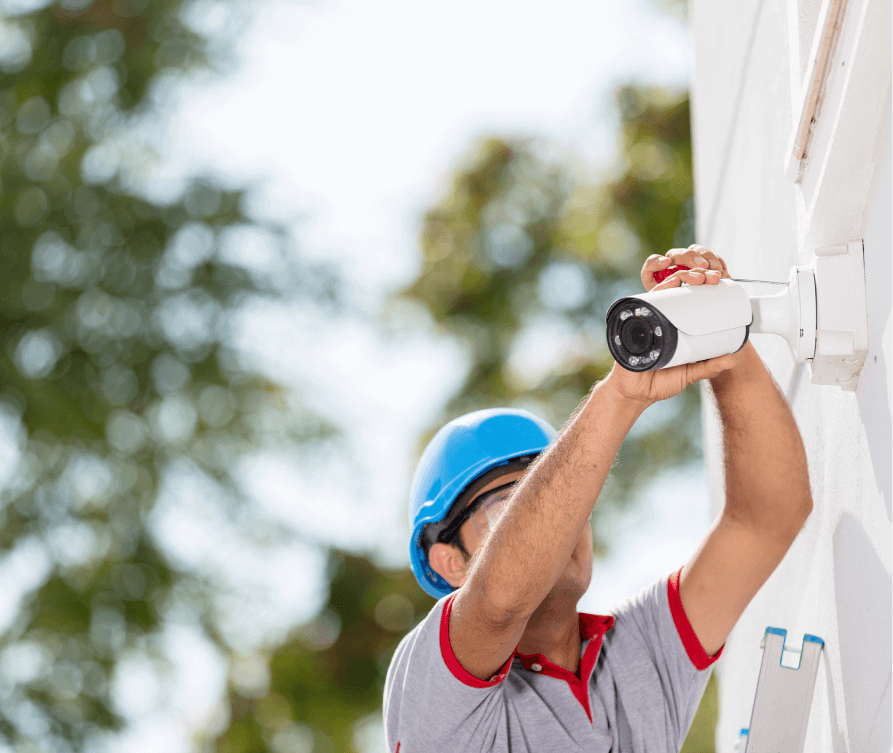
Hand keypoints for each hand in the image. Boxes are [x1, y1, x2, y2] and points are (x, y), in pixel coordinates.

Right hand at [606, 245, 736, 404]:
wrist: (635, 394)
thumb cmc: (660, 382)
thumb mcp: (690, 373)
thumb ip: (708, 367)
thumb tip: (732, 360)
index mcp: (676, 325)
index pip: (690, 297)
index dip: (703, 284)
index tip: (718, 280)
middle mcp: (662, 317)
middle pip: (678, 288)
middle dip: (695, 276)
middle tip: (710, 278)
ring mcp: (648, 318)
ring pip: (664, 291)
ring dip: (680, 278)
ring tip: (695, 278)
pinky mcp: (636, 323)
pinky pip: (645, 302)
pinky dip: (658, 291)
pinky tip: (671, 283)